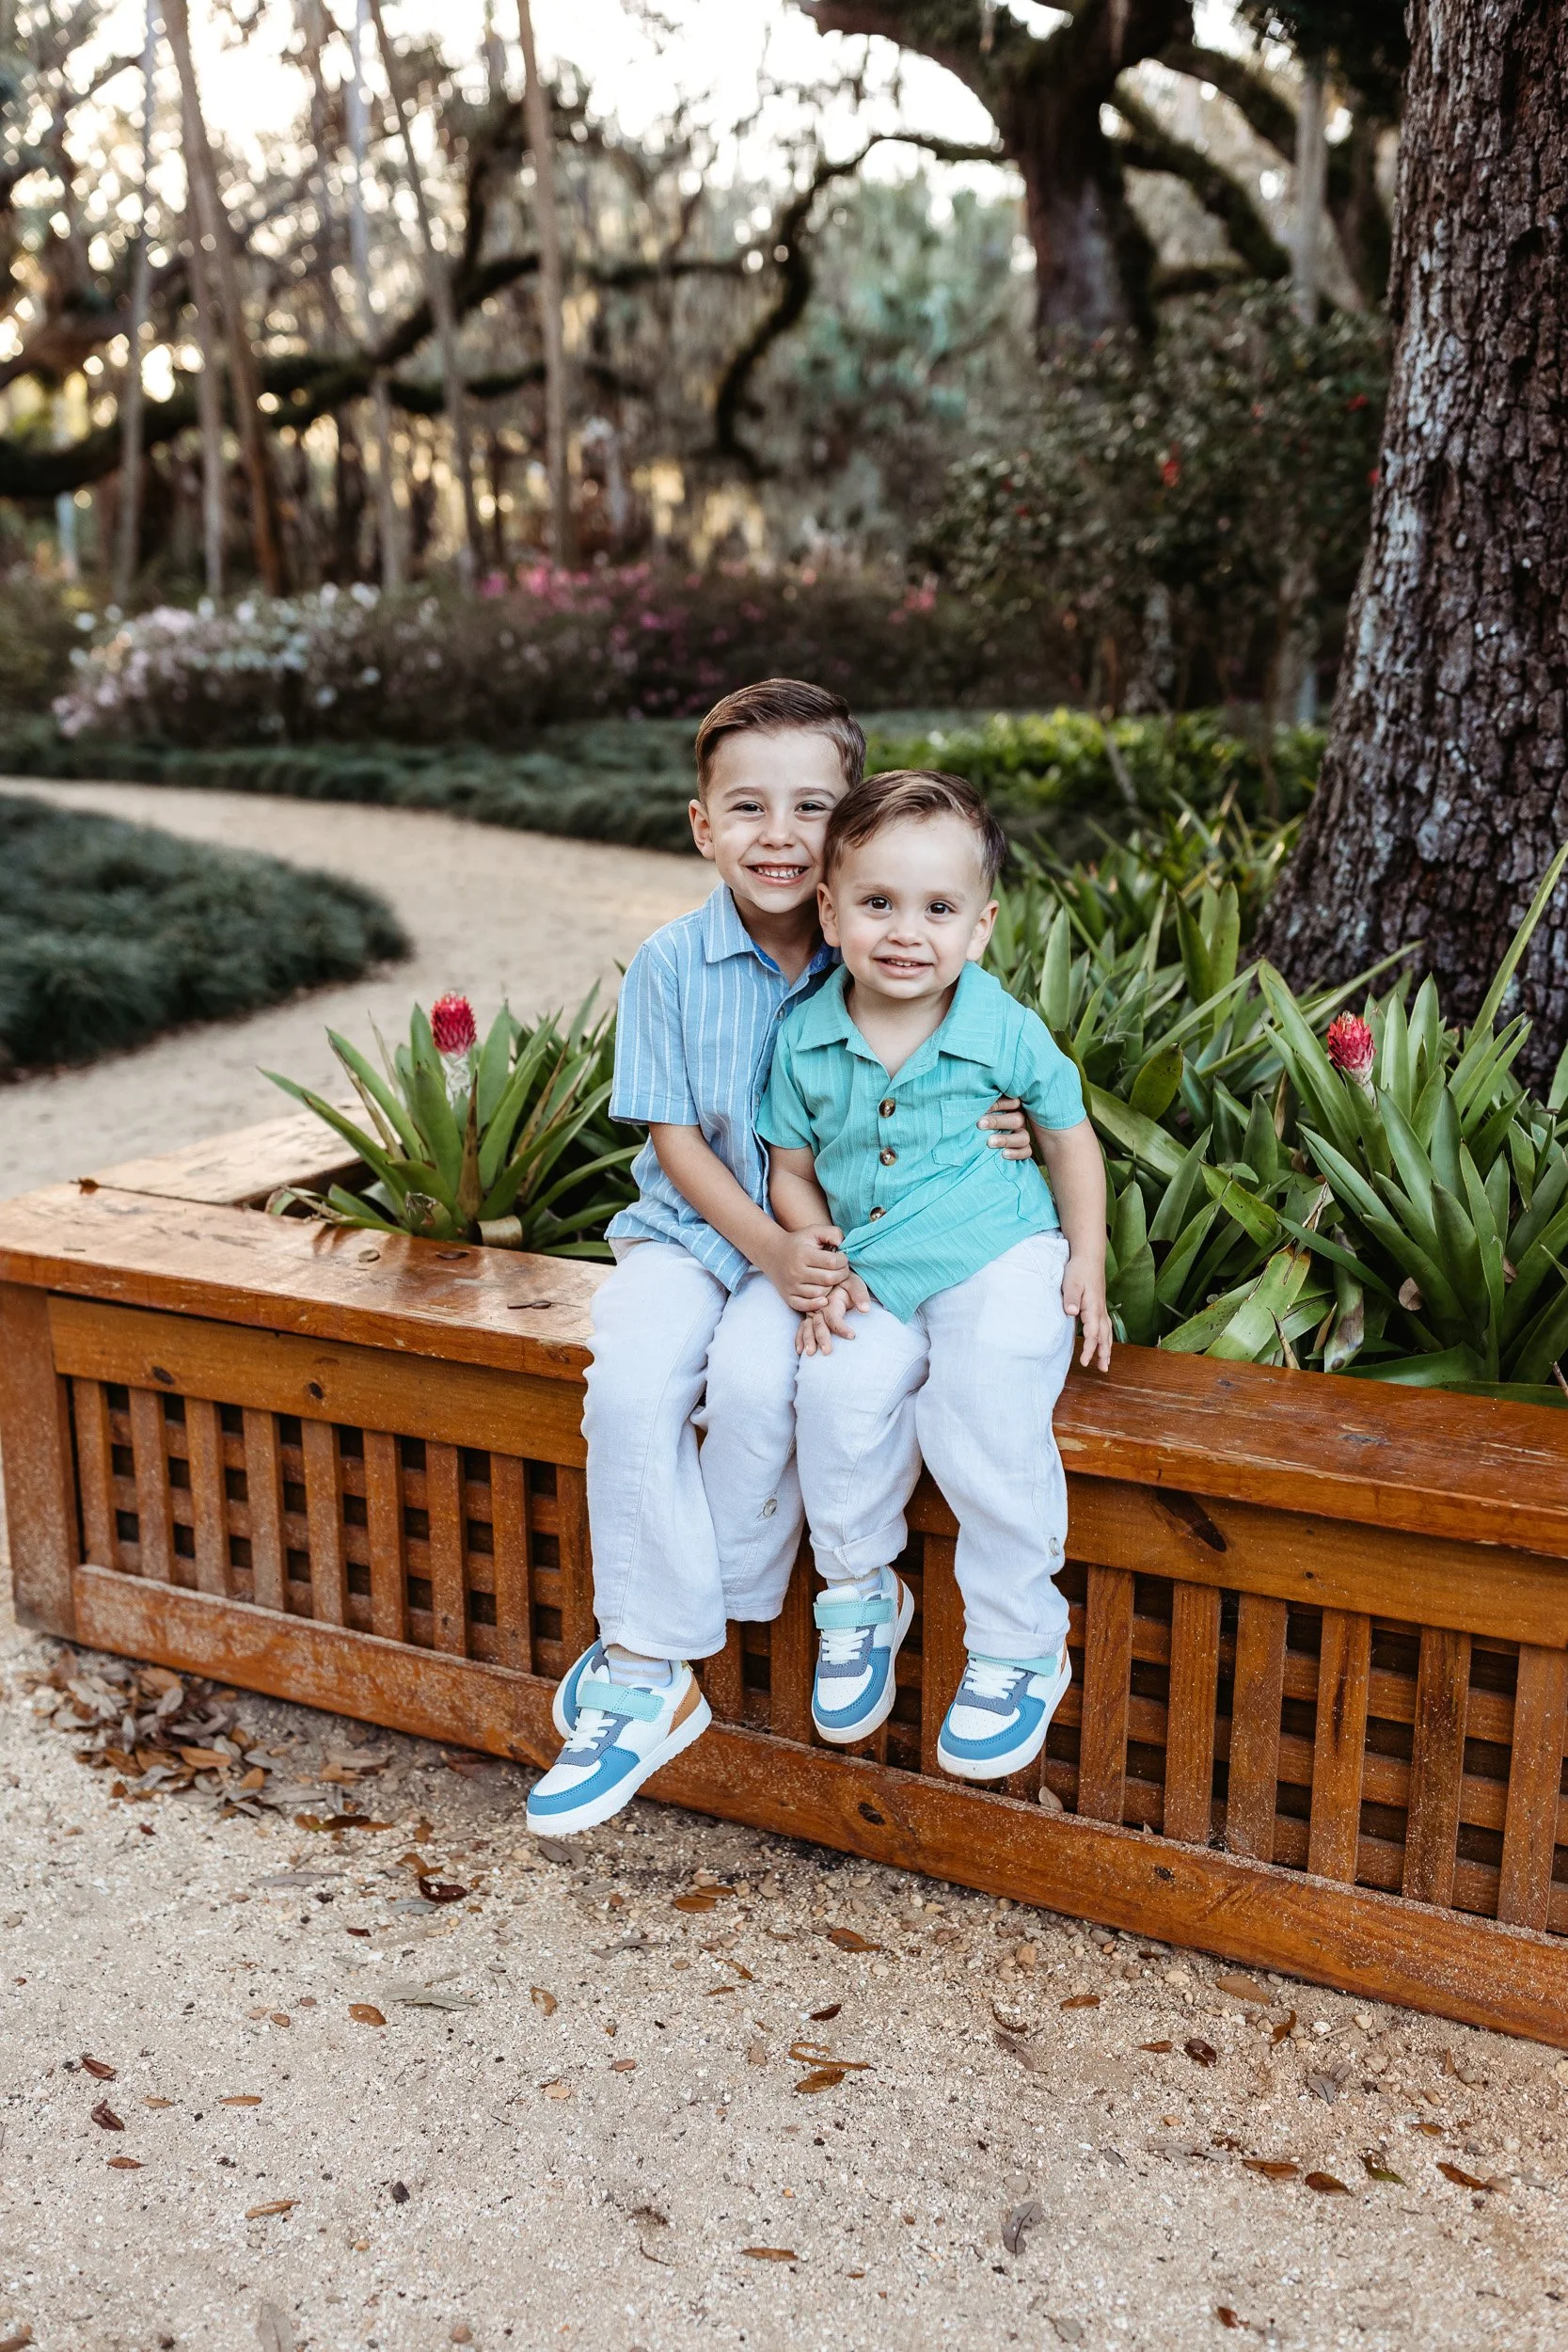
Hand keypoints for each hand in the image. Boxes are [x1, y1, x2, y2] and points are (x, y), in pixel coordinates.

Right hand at [767, 1224, 847, 1311]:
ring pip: (820, 1293)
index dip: (843, 1260)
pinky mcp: (788, 1296)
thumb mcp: (814, 1231)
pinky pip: (804, 1306)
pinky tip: (823, 1298)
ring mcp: (791, 1285)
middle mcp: (796, 1271)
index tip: (842, 1258)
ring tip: (830, 1278)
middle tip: (841, 1269)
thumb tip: (843, 1245)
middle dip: (842, 1275)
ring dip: (830, 1287)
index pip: (832, 1262)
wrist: (773, 1253)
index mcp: (804, 1254)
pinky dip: (816, 1304)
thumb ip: (833, 1233)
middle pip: (828, 1279)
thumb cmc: (799, 1243)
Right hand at [796, 1278, 870, 1355]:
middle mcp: (817, 1307)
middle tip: (827, 1351)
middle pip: (818, 1325)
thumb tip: (866, 1310)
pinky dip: (799, 1339)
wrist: (831, 1275)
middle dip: (822, 1338)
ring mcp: (811, 1312)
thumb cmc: (845, 1282)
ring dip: (808, 1340)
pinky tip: (799, 1351)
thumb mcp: (855, 1283)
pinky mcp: (808, 1316)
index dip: (842, 1328)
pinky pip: (802, 1328)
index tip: (853, 1336)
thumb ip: (860, 1295)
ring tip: (810, 1354)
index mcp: (829, 1300)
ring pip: (807, 1328)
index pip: (833, 1318)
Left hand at [980, 1095, 1033, 1162]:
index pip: (1013, 1102)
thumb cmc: (978, 1122)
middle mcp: (1019, 1121)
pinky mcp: (1024, 1150)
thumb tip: (972, 1102)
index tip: (985, 1107)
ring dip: (1006, 1140)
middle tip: (980, 1124)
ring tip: (990, 1142)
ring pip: (1023, 1137)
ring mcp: (1022, 1135)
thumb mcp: (981, 1113)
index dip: (1000, 1104)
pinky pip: (1026, 1151)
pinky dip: (1016, 1153)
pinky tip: (1003, 1154)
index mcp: (1011, 1108)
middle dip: (997, 1122)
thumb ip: (982, 1109)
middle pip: (1017, 1119)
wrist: (977, 1145)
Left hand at [1063, 1254, 1113, 1371]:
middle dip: (1103, 1353)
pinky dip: (1106, 1338)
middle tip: (1102, 1369)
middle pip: (1104, 1336)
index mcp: (1093, 1307)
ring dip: (1107, 1348)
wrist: (1088, 1256)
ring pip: (1107, 1332)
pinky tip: (1104, 1344)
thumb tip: (1071, 1313)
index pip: (1093, 1333)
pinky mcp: (1099, 1306)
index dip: (1089, 1349)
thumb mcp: (1071, 1283)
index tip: (1084, 1362)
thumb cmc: (1078, 1270)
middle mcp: (1100, 1310)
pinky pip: (1105, 1326)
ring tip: (1105, 1363)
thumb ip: (1071, 1299)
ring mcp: (1101, 1308)